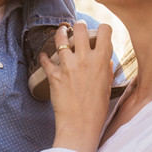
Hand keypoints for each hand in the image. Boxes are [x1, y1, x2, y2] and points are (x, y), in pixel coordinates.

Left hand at [43, 20, 113, 151]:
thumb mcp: (107, 89)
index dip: (103, 28)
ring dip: (61, 33)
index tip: (100, 30)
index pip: (105, 32)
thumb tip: (107, 62)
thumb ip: (107, 72)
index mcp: (101, 62)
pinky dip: (44, 57)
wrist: (80, 126)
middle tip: (77, 27)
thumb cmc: (97, 110)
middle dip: (79, 26)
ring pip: (61, 38)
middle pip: (80, 29)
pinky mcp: (54, 75)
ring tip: (61, 31)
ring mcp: (68, 66)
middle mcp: (84, 59)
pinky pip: (46, 59)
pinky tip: (44, 56)